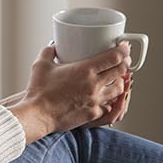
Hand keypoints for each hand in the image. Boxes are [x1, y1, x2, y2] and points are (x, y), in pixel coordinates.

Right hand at [8, 43, 130, 141]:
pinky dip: (110, 100)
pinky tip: (106, 98)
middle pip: (121, 72)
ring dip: (120, 82)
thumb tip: (53, 46)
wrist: (37, 115)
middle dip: (125, 64)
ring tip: (117, 78)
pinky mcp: (92, 114)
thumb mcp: (41, 65)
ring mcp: (95, 101)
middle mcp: (94, 85)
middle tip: (124, 60)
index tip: (124, 47)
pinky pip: (109, 106)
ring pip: (118, 90)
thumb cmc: (39, 91)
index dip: (123, 51)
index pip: (114, 58)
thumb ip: (49, 52)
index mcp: (85, 70)